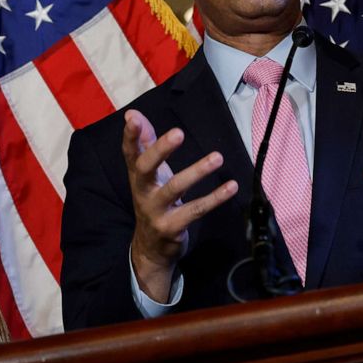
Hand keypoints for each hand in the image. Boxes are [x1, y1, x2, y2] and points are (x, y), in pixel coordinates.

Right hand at [122, 110, 237, 301]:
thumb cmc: (153, 200)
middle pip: (146, 168)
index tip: (133, 118)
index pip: (130, 153)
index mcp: (137, 176)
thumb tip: (132, 113)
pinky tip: (232, 186)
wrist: (150, 248)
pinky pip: (196, 210)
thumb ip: (144, 143)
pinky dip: (215, 198)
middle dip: (160, 150)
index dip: (131, 136)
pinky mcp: (172, 227)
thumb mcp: (148, 174)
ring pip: (175, 189)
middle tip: (178, 131)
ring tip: (218, 157)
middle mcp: (143, 192)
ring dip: (197, 171)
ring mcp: (156, 211)